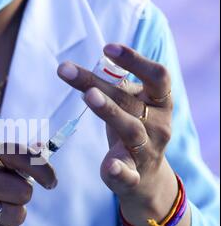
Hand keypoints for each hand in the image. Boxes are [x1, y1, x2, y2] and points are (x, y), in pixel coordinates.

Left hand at [58, 44, 176, 225]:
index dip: (135, 60)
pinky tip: (109, 166)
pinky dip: (119, 170)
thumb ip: (116, 87)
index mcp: (160, 103)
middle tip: (66, 70)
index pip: (157, 76)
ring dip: (110, 112)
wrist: (148, 178)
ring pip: (130, 130)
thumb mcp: (131, 106)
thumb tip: (87, 63)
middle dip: (96, 83)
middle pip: (128, 100)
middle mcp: (159, 125)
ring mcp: (147, 151)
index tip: (107, 47)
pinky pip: (128, 173)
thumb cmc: (134, 131)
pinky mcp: (134, 176)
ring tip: (89, 96)